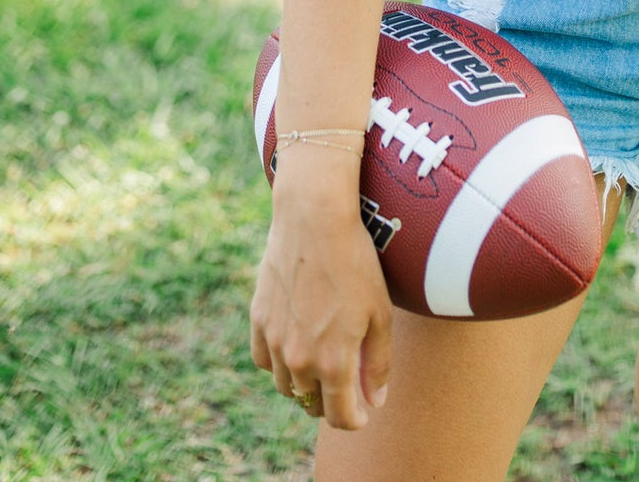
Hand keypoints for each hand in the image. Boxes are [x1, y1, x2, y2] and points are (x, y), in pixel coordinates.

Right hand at [249, 171, 392, 431]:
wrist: (314, 218)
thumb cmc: (355, 261)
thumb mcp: (379, 313)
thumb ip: (377, 363)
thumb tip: (374, 401)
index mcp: (332, 363)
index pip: (340, 417)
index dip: (355, 420)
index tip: (363, 412)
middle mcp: (298, 360)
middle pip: (312, 403)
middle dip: (331, 400)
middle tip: (347, 384)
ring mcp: (273, 341)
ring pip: (287, 386)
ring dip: (304, 384)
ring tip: (322, 365)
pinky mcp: (258, 320)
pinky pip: (264, 361)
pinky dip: (278, 363)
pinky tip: (293, 347)